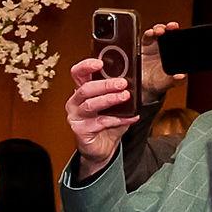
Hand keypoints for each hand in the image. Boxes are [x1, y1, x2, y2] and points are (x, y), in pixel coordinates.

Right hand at [64, 47, 141, 165]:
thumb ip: (120, 92)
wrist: (103, 147)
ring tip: (125, 96)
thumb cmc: (108, 123)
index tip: (100, 63)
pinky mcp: (80, 130)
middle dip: (104, 84)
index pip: (78, 74)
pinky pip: (100, 122)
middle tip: (122, 83)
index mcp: (83, 91)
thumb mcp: (116, 104)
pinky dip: (119, 119)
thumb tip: (136, 80)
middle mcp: (75, 102)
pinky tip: (131, 117)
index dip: (86, 66)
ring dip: (109, 99)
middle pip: (85, 89)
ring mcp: (76, 116)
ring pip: (90, 105)